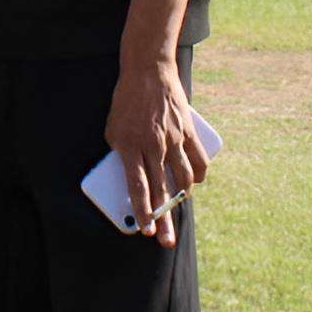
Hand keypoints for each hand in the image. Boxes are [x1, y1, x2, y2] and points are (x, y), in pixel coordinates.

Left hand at [103, 57, 207, 248]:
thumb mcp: (113, 128)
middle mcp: (152, 145)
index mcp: (129, 145)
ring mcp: (173, 138)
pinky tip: (194, 184)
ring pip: (182, 179)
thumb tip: (131, 179)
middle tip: (166, 240)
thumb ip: (122, 154)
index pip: (137, 186)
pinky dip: (198, 176)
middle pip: (160, 190)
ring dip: (181, 199)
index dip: (142, 211)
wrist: (148, 71)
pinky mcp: (188, 131)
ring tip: (178, 210)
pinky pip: (198, 161)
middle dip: (163, 219)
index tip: (145, 230)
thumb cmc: (126, 101)